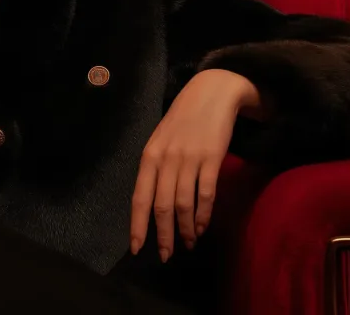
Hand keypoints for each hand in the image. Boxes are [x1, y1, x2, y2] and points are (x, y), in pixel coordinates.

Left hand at [130, 68, 257, 260]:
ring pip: (184, 205)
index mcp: (149, 157)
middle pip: (162, 207)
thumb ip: (154, 169)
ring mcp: (189, 159)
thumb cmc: (182, 120)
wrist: (210, 94)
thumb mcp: (160, 141)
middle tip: (166, 255)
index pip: (139, 198)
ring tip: (188, 243)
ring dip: (185, 229)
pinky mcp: (211, 159)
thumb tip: (151, 204)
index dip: (138, 226)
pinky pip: (206, 195)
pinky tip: (201, 227)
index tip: (137, 249)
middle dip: (163, 235)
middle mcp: (166, 160)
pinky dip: (203, 215)